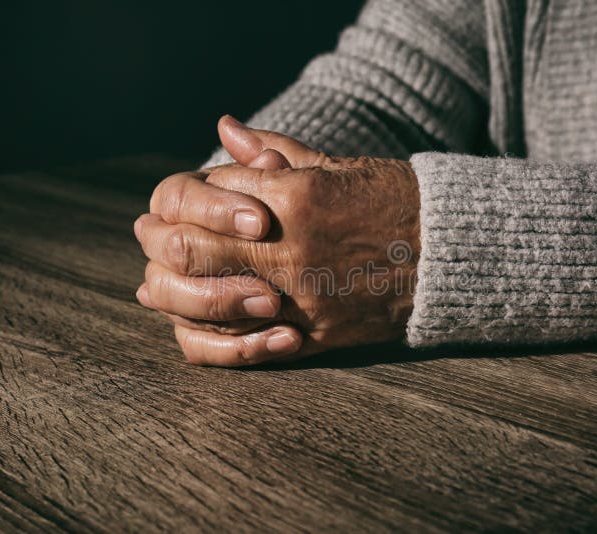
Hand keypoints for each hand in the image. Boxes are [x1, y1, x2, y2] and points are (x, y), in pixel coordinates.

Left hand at [134, 117, 419, 365]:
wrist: (446, 253)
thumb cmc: (388, 199)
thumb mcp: (333, 165)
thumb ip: (272, 151)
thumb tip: (223, 128)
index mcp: (293, 198)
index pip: (201, 196)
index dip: (174, 200)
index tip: (170, 204)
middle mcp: (289, 251)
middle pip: (187, 252)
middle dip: (158, 244)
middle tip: (149, 239)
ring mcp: (300, 300)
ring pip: (205, 307)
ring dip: (171, 295)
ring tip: (155, 287)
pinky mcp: (314, 337)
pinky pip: (244, 347)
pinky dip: (210, 339)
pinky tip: (191, 326)